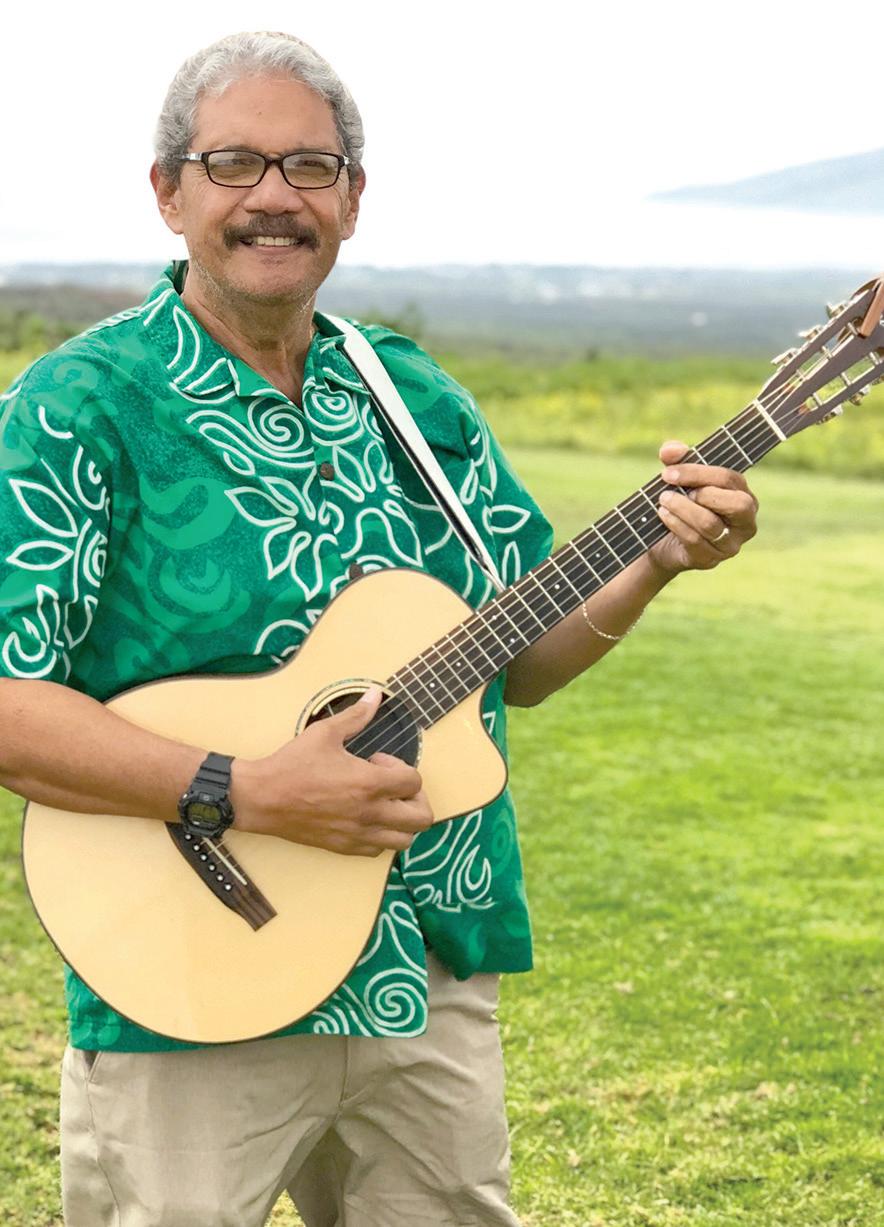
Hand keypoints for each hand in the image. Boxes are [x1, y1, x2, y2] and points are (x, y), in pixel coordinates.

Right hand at [231, 686, 433, 855]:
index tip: (378, 761)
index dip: (402, 767)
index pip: (415, 782)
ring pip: (404, 840)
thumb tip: (376, 695)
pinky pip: (378, 851)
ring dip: (402, 821)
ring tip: (383, 804)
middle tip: (394, 786)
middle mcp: (370, 813)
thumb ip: (356, 715)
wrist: (261, 798)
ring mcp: (358, 834)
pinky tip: (364, 818)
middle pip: (422, 817)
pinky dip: (380, 836)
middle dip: (416, 798)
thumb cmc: (292, 765)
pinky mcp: (343, 847)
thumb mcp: (325, 733)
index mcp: (369, 784)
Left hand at [648, 439, 758, 576]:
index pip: (730, 479)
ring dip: (682, 509)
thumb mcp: (679, 478)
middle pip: (737, 504)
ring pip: (711, 524)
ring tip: (663, 500)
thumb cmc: (680, 503)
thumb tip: (670, 449)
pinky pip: (695, 541)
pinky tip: (663, 515)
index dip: (698, 473)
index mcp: (745, 496)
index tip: (669, 472)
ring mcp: (730, 544)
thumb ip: (676, 459)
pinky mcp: (711, 560)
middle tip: (672, 489)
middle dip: (703, 493)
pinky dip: (676, 524)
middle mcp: (745, 522)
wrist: (663, 541)